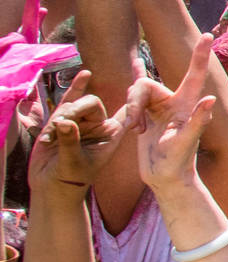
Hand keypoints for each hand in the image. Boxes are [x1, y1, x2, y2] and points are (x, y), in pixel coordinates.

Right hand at [27, 76, 132, 193]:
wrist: (51, 187)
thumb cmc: (68, 179)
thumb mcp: (72, 163)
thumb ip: (70, 142)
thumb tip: (64, 122)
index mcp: (110, 135)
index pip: (127, 113)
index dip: (135, 99)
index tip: (143, 77)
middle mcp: (98, 126)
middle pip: (93, 104)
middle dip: (78, 110)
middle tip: (62, 126)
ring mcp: (80, 122)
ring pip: (76, 104)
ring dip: (63, 115)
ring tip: (51, 137)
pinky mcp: (61, 122)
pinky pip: (69, 100)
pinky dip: (75, 88)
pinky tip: (85, 74)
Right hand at [127, 34, 217, 187]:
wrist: (166, 177)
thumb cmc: (178, 162)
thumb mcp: (186, 142)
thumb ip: (197, 121)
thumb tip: (210, 100)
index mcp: (186, 104)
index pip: (194, 74)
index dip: (199, 55)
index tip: (207, 34)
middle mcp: (173, 102)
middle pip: (145, 85)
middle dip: (134, 101)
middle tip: (137, 129)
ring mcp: (159, 108)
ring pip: (136, 92)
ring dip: (131, 110)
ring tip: (136, 132)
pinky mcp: (146, 115)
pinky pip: (136, 95)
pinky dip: (134, 89)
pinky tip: (136, 78)